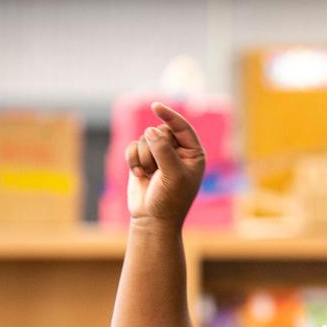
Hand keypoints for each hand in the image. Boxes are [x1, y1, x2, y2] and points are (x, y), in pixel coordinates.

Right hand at [125, 102, 205, 224]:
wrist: (153, 220)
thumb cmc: (170, 200)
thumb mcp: (172, 174)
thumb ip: (163, 150)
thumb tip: (151, 130)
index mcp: (193, 153)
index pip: (182, 127)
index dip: (169, 115)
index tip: (155, 106)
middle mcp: (178, 151)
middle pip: (160, 131)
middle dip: (154, 149)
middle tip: (156, 169)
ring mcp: (160, 155)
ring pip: (144, 139)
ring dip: (143, 158)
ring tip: (149, 175)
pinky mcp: (143, 159)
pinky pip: (133, 147)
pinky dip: (133, 160)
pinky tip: (139, 175)